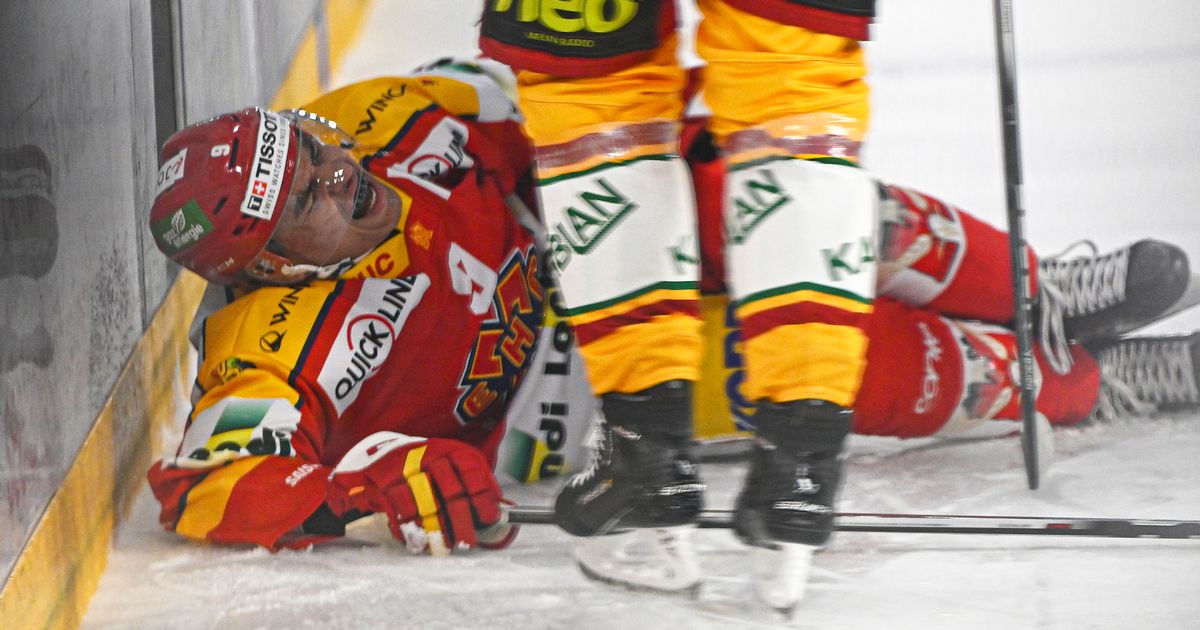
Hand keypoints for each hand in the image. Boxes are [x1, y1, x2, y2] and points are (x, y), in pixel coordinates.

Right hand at [328, 431, 514, 554]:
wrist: (387, 454)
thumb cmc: (432, 468)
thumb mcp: (457, 466)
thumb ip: (480, 485)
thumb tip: (506, 510)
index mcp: (452, 450)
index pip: (471, 471)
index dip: (482, 495)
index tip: (489, 517)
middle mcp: (428, 455)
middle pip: (449, 491)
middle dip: (461, 520)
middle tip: (468, 542)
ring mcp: (403, 468)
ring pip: (423, 504)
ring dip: (434, 530)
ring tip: (444, 547)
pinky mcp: (382, 482)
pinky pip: (396, 511)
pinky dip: (407, 530)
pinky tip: (417, 542)